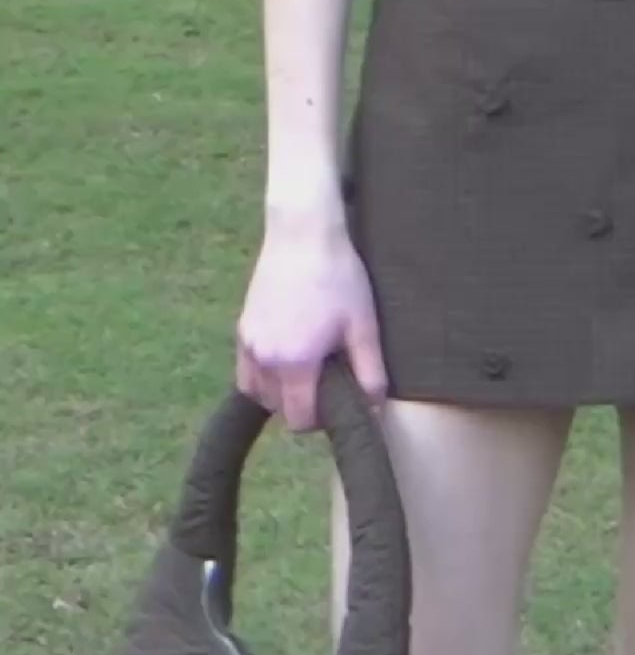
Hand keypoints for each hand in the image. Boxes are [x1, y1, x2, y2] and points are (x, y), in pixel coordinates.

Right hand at [236, 219, 388, 432]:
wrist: (303, 234)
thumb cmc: (339, 278)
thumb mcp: (363, 325)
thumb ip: (370, 372)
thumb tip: (373, 408)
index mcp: (295, 363)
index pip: (299, 419)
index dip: (320, 419)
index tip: (336, 400)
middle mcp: (264, 358)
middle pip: (277, 408)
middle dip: (300, 405)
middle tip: (325, 380)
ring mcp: (248, 342)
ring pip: (257, 391)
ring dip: (279, 392)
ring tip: (305, 369)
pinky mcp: (241, 327)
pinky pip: (246, 369)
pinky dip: (262, 374)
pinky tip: (285, 355)